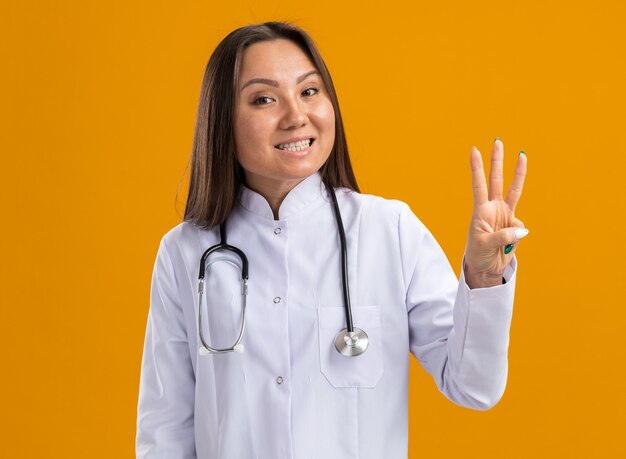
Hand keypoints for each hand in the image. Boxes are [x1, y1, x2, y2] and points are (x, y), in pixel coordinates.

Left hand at [464, 139, 527, 288]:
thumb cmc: (478, 255)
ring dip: (518, 173)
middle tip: (497, 141)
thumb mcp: (484, 245)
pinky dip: (517, 236)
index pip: (478, 185)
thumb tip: (521, 229)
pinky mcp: (514, 226)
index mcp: (481, 210)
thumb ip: (502, 236)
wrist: (486, 268)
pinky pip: (521, 227)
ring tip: (522, 155)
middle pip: (496, 180)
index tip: (474, 150)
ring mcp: (504, 215)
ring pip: (514, 190)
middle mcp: (493, 208)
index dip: (476, 168)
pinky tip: (506, 245)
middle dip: (497, 161)